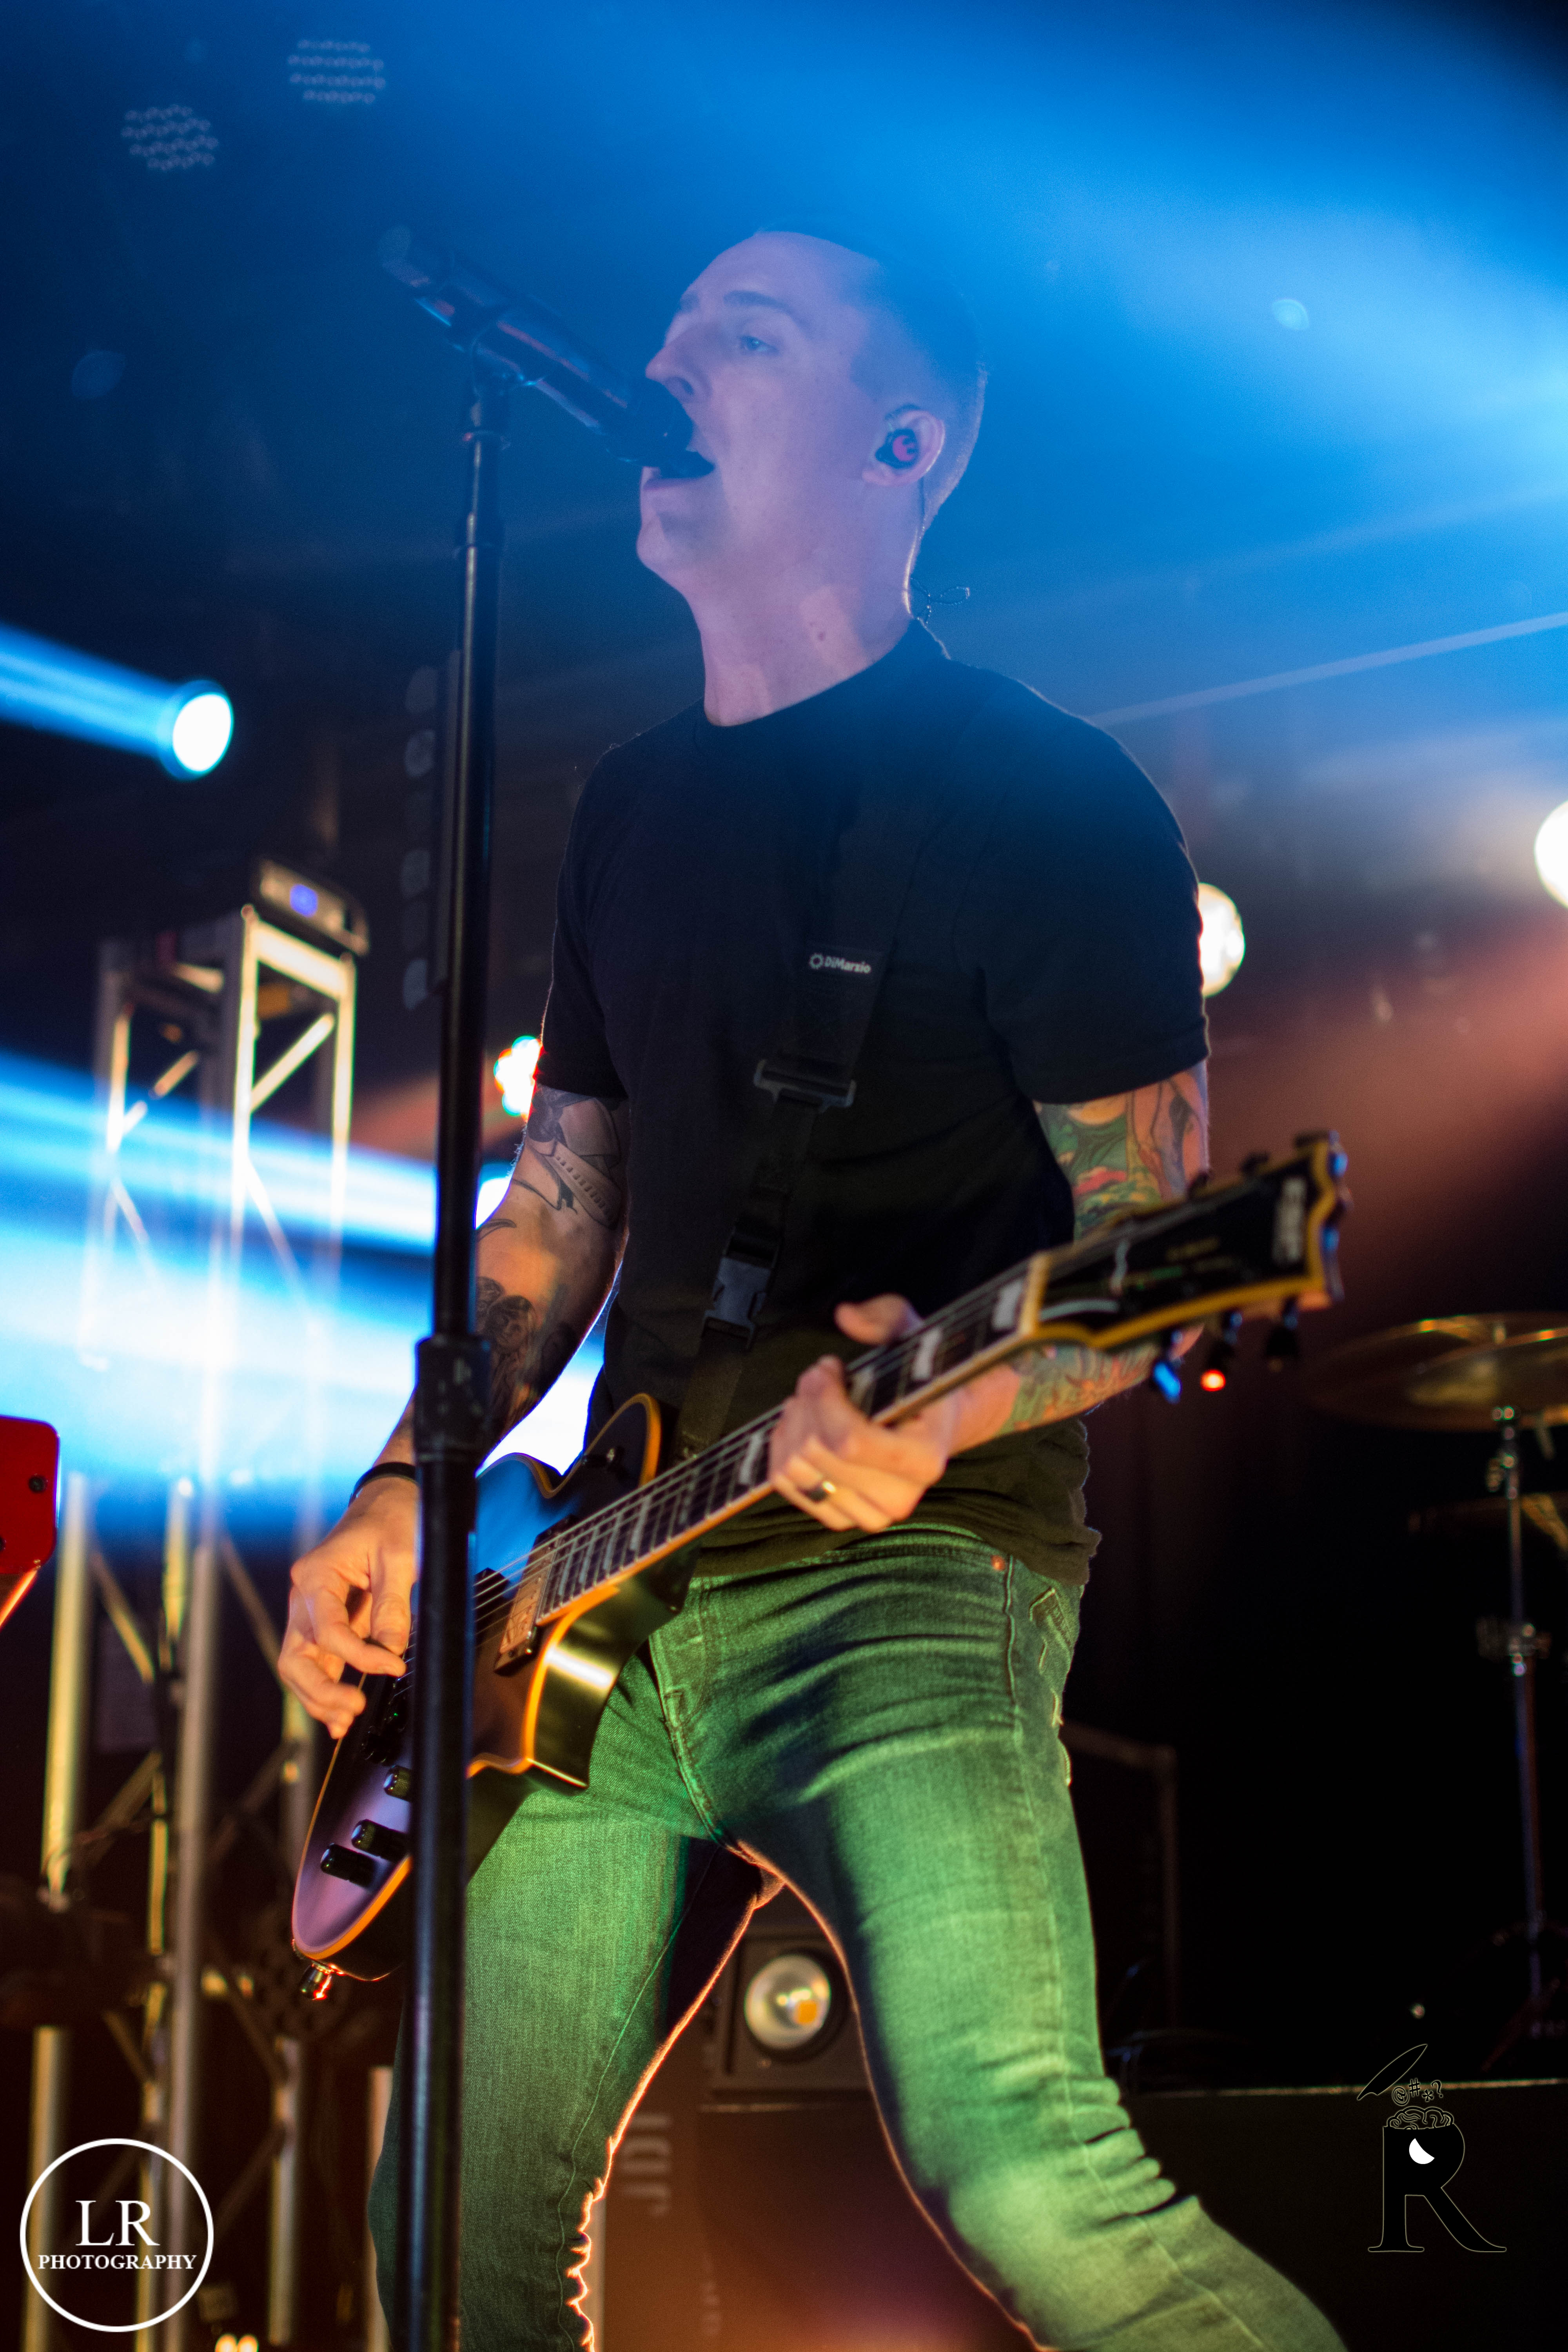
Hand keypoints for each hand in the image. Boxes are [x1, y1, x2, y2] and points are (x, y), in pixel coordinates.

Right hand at [280, 1477, 417, 1740]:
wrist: (390, 1500)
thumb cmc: (393, 1520)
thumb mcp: (400, 1558)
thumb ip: (393, 1607)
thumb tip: (391, 1652)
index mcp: (314, 1576)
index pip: (326, 1631)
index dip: (360, 1657)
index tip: (394, 1666)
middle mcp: (304, 1597)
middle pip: (295, 1657)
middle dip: (320, 1690)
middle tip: (353, 1711)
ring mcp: (311, 1611)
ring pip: (300, 1666)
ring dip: (318, 1697)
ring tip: (345, 1722)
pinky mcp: (327, 1621)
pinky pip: (318, 1660)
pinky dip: (325, 1688)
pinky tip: (339, 1714)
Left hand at [770, 1296, 1017, 1532]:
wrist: (934, 1426)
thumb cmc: (923, 1382)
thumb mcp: (916, 1338)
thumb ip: (887, 1318)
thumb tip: (847, 1315)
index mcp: (923, 1458)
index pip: (850, 1442)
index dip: (824, 1398)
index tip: (828, 1366)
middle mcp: (898, 1498)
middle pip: (815, 1452)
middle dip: (806, 1401)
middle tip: (818, 1377)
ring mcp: (868, 1514)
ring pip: (795, 1469)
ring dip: (792, 1423)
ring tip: (811, 1399)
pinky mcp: (841, 1519)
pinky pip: (786, 1486)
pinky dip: (782, 1449)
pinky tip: (801, 1426)